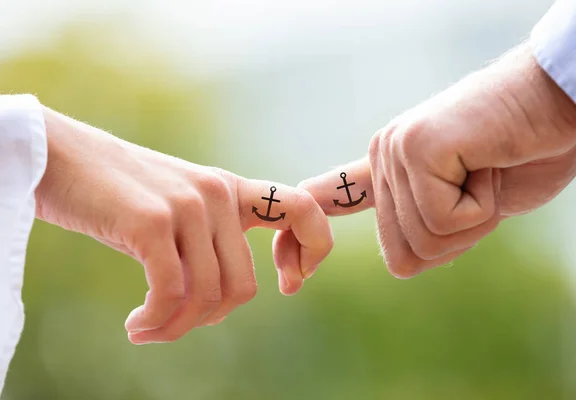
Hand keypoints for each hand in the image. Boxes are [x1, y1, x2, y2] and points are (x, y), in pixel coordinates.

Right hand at [35, 108, 332, 343]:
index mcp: (231, 189)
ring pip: (208, 295)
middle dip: (212, 317)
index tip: (290, 284)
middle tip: (175, 322)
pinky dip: (157, 321)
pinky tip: (137, 326)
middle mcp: (217, 193)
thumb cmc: (119, 194)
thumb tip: (223, 300)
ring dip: (177, 326)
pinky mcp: (151, 221)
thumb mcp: (179, 210)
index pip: (304, 209)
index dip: (314, 250)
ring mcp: (188, 205)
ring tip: (149, 329)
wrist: (60, 156)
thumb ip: (210, 240)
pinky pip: (171, 293)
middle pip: (243, 285)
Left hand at [298, 43, 575, 278]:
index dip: (308, 236)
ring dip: (473, 220)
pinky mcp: (417, 148)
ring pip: (424, 240)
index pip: (332, 200)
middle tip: (482, 187)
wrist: (558, 103)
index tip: (288, 268)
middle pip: (402, 253)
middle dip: (456, 237)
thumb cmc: (521, 152)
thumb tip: (398, 263)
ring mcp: (395, 151)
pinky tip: (487, 164)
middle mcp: (383, 158)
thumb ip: (428, 227)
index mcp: (389, 171)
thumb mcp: (469, 203)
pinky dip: (481, 207)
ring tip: (486, 170)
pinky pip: (442, 219)